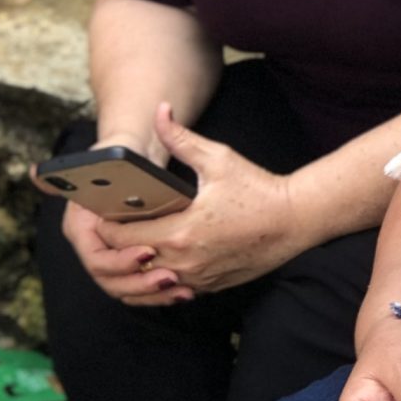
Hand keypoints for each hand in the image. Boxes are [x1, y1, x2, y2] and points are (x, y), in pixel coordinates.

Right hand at [59, 136, 191, 307]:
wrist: (132, 161)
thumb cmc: (116, 158)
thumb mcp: (99, 160)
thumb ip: (72, 171)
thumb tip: (35, 173)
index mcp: (80, 228)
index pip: (95, 258)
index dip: (120, 260)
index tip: (148, 252)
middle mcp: (93, 248)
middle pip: (111, 281)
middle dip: (140, 283)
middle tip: (169, 277)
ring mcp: (111, 259)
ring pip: (127, 290)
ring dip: (153, 294)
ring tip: (181, 289)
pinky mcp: (130, 266)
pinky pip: (142, 288)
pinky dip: (161, 293)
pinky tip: (185, 291)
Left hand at [96, 105, 301, 295]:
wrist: (295, 221)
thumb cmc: (258, 190)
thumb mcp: (218, 159)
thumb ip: (181, 139)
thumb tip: (160, 112)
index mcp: (180, 233)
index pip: (119, 238)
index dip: (105, 225)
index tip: (105, 211)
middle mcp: (184, 263)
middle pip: (127, 262)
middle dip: (116, 245)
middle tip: (115, 224)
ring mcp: (197, 280)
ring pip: (147, 281)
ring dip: (138, 262)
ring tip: (134, 240)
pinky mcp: (209, 287)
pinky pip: (171, 288)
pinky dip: (161, 274)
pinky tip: (162, 254)